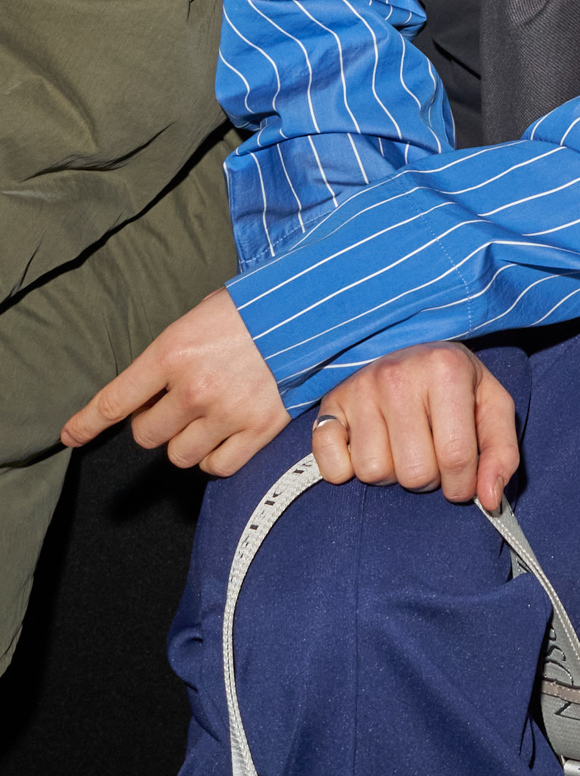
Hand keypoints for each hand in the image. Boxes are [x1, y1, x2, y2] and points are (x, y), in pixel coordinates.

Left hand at [61, 287, 287, 477]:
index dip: (87, 423)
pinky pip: (217, 467)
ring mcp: (227, 412)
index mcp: (172, 352)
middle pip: (146, 435)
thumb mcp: (196, 318)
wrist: (310, 309)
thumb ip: (168, 357)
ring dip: (184, 442)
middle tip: (173, 407)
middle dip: (154, 423)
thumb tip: (145, 393)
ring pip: (179, 456)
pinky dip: (213, 458)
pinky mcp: (259, 429)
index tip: (71, 435)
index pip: (115, 400)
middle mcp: (194, 388)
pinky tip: (222, 437)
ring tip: (203, 419)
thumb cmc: (251, 309)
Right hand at [311, 344, 518, 507]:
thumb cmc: (454, 385)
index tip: (462, 480)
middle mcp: (397, 375)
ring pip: (374, 473)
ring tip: (402, 446)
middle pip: (414, 472)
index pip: (456, 457)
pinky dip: (346, 469)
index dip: (463, 484)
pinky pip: (331, 465)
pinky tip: (367, 447)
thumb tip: (491, 500)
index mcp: (445, 369)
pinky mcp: (330, 405)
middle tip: (430, 453)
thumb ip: (501, 452)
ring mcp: (359, 388)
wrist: (407, 348)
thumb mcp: (492, 407)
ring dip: (392, 472)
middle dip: (428, 477)